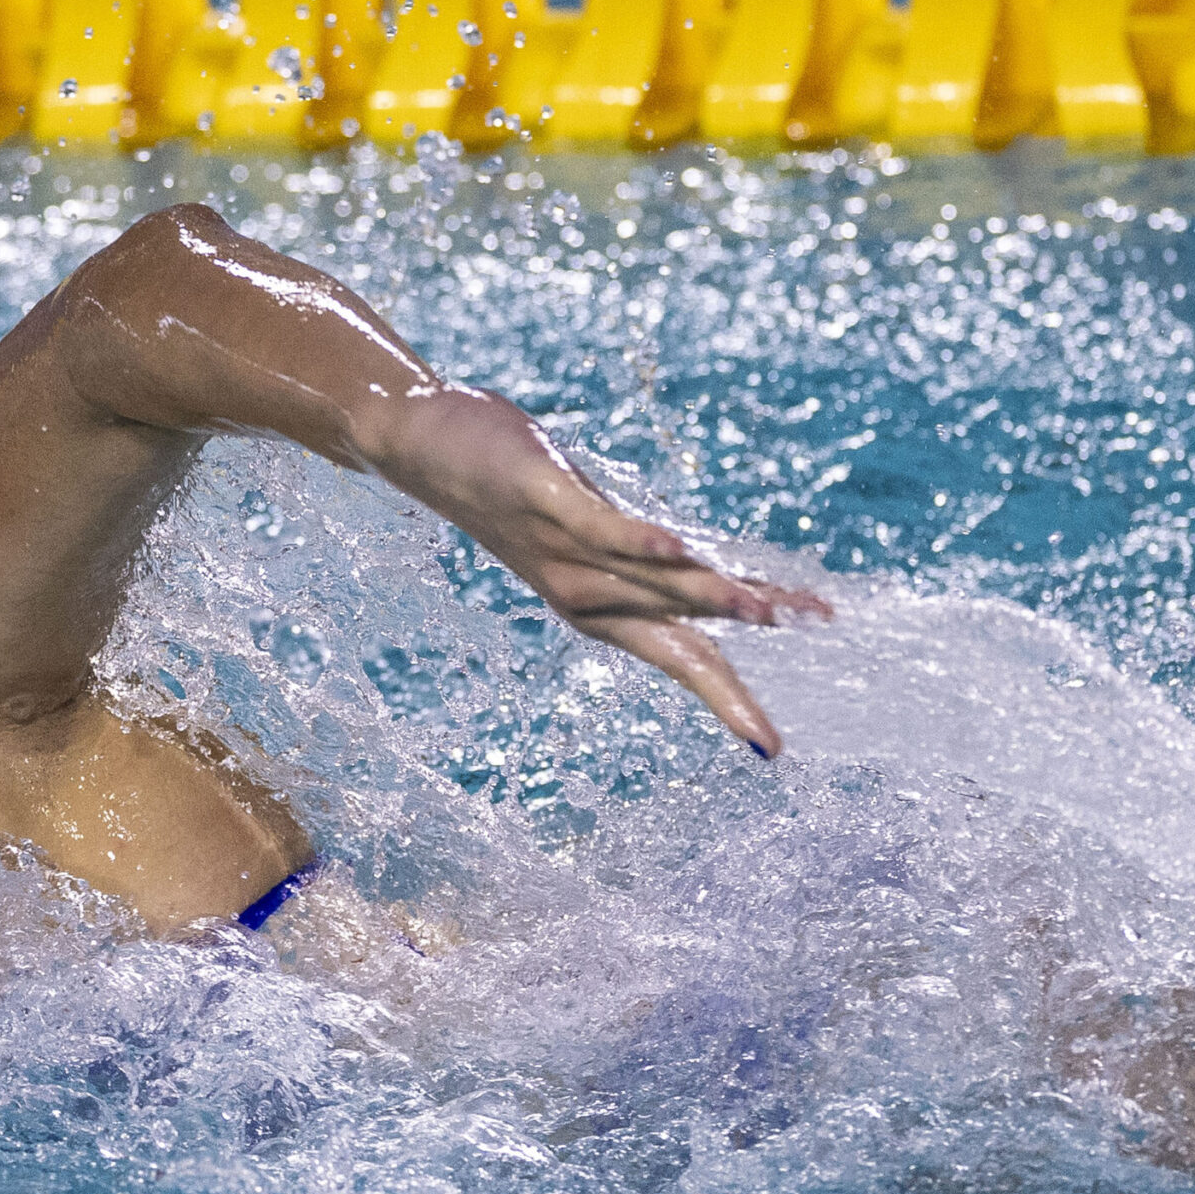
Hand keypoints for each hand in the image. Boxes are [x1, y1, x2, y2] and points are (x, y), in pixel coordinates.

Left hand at [373, 389, 830, 756]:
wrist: (417, 445)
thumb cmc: (513, 487)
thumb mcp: (584, 528)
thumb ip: (642, 552)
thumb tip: (710, 569)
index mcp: (597, 606)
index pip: (680, 656)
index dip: (727, 698)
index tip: (772, 747)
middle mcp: (582, 593)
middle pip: (677, 636)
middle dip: (730, 678)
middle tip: (777, 724)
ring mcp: (561, 548)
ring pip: (651, 584)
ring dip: (712, 596)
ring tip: (771, 613)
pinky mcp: (544, 496)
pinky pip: (598, 526)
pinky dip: (638, 540)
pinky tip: (678, 549)